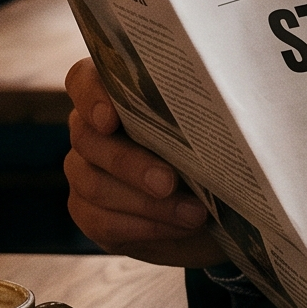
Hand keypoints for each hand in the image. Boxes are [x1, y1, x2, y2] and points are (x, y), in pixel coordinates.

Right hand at [63, 57, 225, 266]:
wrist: (213, 209)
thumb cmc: (212, 155)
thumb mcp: (213, 128)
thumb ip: (201, 110)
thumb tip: (223, 105)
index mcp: (114, 95)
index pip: (83, 80)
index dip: (90, 96)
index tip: (111, 118)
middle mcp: (90, 130)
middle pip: (89, 139)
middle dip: (131, 164)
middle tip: (169, 182)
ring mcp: (84, 172)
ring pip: (95, 185)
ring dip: (149, 204)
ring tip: (194, 213)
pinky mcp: (89, 213)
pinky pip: (102, 221)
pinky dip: (146, 226)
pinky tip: (179, 227)